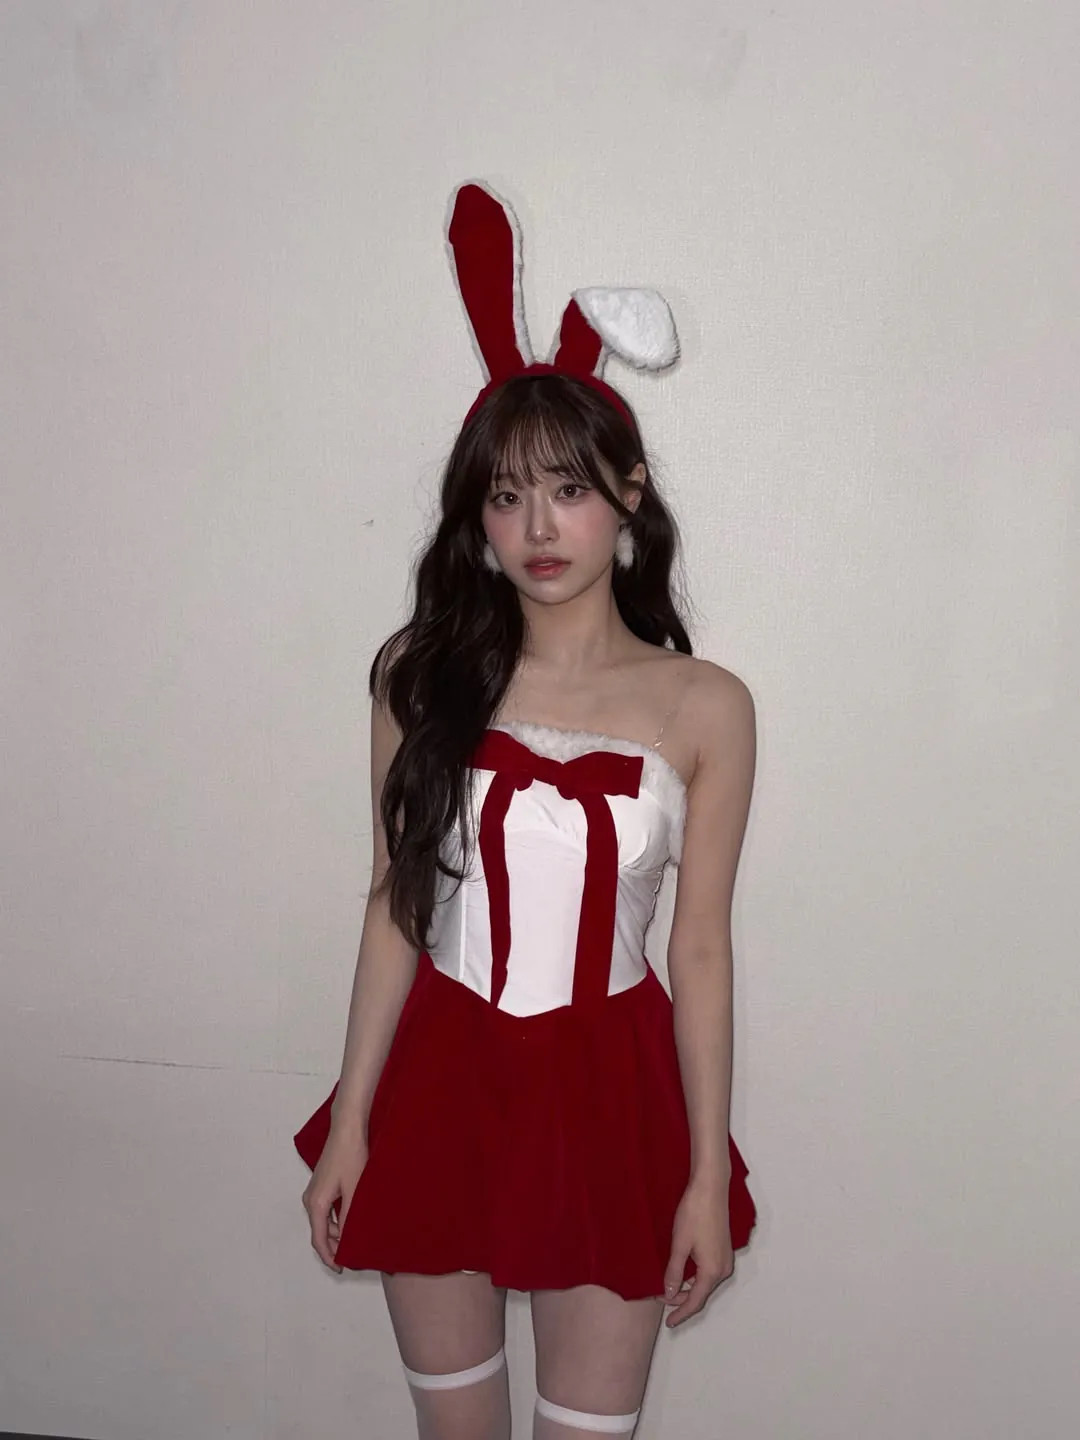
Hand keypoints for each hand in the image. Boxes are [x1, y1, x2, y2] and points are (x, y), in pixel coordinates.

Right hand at [302, 1124, 367, 1271]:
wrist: (347, 1129)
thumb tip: (347, 1240)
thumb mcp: (354, 1191)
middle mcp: (310, 1200)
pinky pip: (325, 1211)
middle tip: (353, 1255)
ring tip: (356, 1239)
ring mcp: (314, 1192)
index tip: (340, 1268)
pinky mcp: (321, 1186)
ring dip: (336, 1233)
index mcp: (316, 1204)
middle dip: (334, 1246)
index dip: (329, 1257)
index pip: (319, 1240)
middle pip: (319, 1232)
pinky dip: (336, 1221)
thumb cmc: (351, 1156)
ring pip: (323, 1222)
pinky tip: (351, 1221)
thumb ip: (349, 1217)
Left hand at [661, 1173, 733, 1327]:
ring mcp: (725, 1258)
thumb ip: (674, 1273)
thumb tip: (669, 1295)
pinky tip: (681, 1272)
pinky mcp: (723, 1248)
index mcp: (712, 1271)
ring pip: (704, 1283)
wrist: (711, 1188)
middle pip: (701, 1293)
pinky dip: (694, 1277)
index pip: (695, 1301)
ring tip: (668, 1287)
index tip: (668, 1323)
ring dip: (687, 1288)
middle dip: (681, 1300)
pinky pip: (708, 1272)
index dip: (681, 1313)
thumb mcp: (680, 1245)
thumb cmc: (694, 1214)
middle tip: (659, 1298)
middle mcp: (722, 1269)